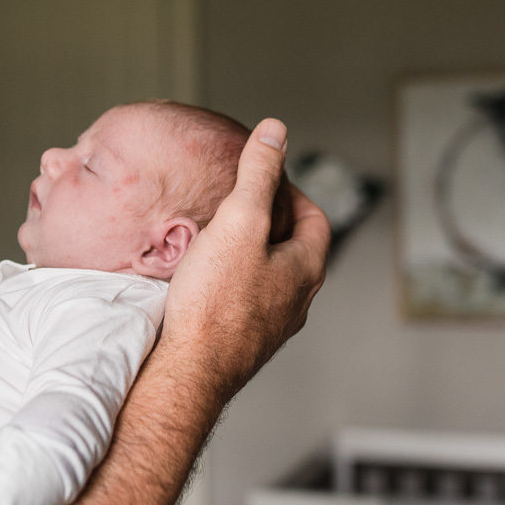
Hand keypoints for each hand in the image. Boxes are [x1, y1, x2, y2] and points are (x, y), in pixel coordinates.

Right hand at [160, 118, 329, 402]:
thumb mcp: (239, 222)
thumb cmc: (215, 302)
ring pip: (269, 276)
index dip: (293, 192)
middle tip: (239, 203)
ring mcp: (271, 324)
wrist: (189, 372)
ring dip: (250, 253)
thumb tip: (275, 132)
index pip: (315, 217)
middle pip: (294, 246)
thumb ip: (258, 175)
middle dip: (270, 220)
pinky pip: (245, 299)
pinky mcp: (243, 340)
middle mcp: (296, 300)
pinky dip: (232, 280)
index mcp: (306, 269)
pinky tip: (203, 278)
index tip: (265, 179)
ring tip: (218, 236)